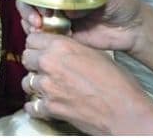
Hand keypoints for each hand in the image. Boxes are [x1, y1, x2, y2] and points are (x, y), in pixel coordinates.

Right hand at [16, 0, 142, 53]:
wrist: (134, 29)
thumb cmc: (120, 4)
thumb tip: (64, 8)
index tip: (43, 8)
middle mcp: (58, 2)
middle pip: (30, 3)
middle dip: (28, 12)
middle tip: (36, 23)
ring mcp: (60, 20)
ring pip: (34, 21)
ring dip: (30, 26)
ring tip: (37, 32)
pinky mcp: (65, 38)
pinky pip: (46, 38)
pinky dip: (40, 40)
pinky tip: (43, 42)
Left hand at [21, 33, 148, 134]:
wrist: (126, 113)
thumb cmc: (118, 83)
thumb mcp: (96, 54)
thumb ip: (72, 48)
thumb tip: (61, 48)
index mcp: (61, 46)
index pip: (32, 39)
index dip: (37, 46)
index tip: (41, 51)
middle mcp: (49, 63)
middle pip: (26, 58)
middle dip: (34, 64)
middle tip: (44, 69)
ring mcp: (47, 86)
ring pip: (27, 81)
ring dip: (35, 85)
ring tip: (47, 89)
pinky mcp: (50, 107)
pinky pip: (31, 106)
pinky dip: (35, 107)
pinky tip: (42, 106)